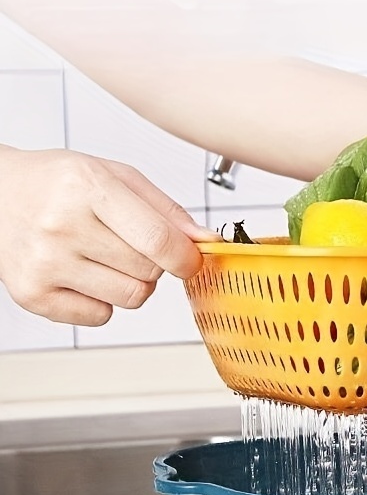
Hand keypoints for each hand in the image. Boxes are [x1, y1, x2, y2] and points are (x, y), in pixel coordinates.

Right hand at [0, 145, 218, 325]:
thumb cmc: (61, 183)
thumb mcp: (118, 177)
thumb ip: (167, 211)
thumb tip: (206, 241)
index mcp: (88, 188)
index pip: (158, 240)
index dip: (187, 258)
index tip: (193, 260)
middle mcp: (62, 226)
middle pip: (149, 272)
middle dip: (155, 263)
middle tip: (129, 243)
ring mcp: (44, 264)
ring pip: (132, 298)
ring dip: (133, 283)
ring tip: (106, 257)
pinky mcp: (33, 295)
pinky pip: (101, 317)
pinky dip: (102, 301)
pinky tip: (83, 273)